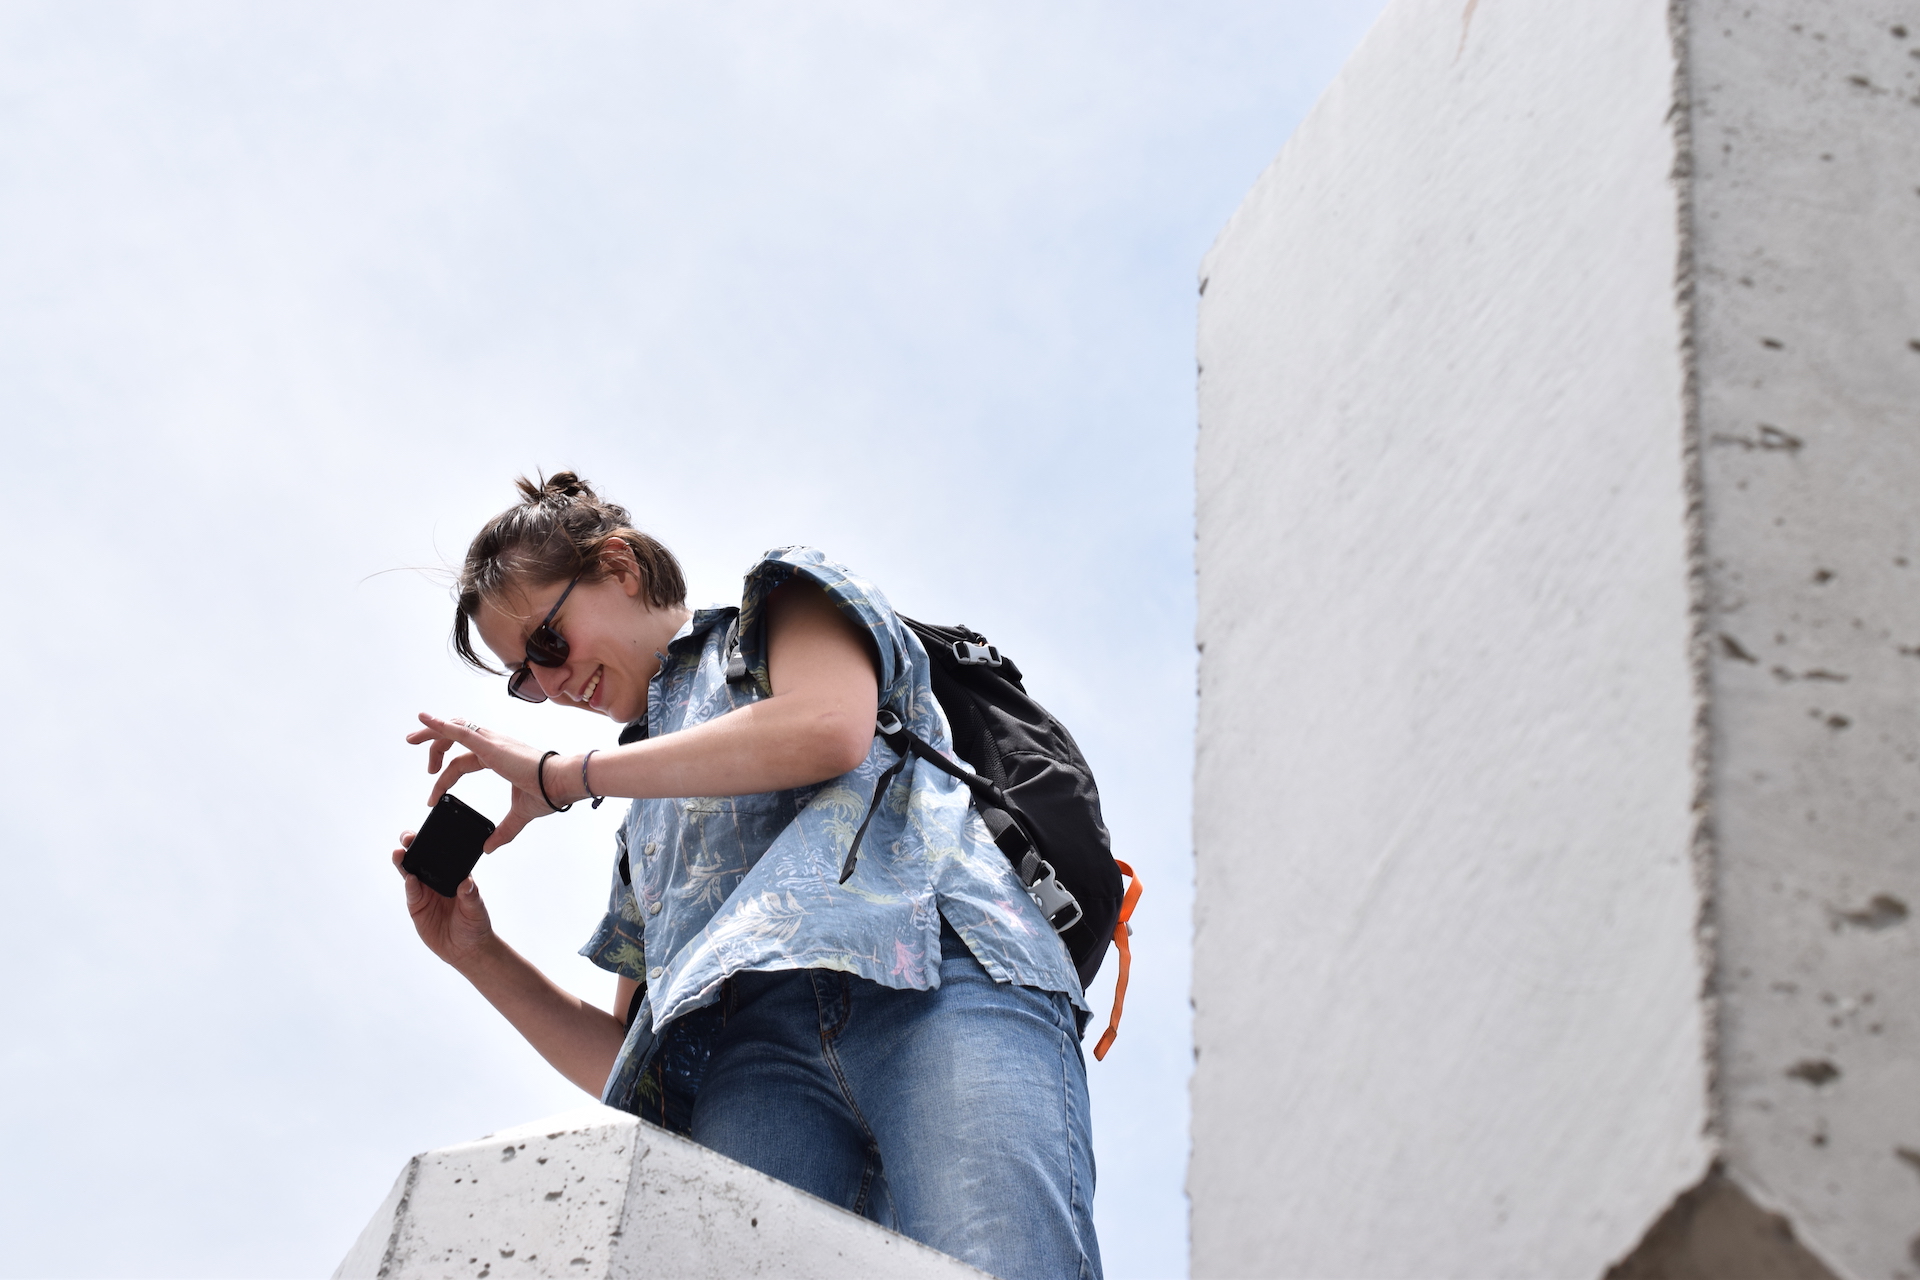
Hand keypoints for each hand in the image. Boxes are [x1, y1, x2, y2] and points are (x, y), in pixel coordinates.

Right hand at [392, 832, 497, 968]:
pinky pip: (412, 893)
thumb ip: (471, 896)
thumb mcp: (476, 910)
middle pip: (423, 859)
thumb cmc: (475, 925)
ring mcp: (425, 892)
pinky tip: (409, 878)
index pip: (443, 854)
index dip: (435, 842)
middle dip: (414, 846)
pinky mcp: (417, 907)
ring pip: (412, 872)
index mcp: (454, 874)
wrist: (466, 950)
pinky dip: (409, 885)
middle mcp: (437, 880)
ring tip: (399, 853)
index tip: (430, 831)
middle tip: (408, 837)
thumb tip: (467, 882)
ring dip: (404, 862)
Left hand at [406, 712, 565, 850]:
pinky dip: (440, 725)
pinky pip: (459, 731)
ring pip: (454, 730)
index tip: (434, 797)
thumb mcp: (520, 814)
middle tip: (416, 753)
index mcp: (499, 756)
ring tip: (411, 738)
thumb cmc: (548, 791)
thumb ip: (503, 831)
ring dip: (431, 732)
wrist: (562, 782)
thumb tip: (489, 847)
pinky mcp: (489, 745)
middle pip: (456, 737)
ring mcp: (491, 742)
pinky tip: (425, 721)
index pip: (463, 762)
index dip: (446, 777)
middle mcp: (493, 744)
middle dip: (434, 744)